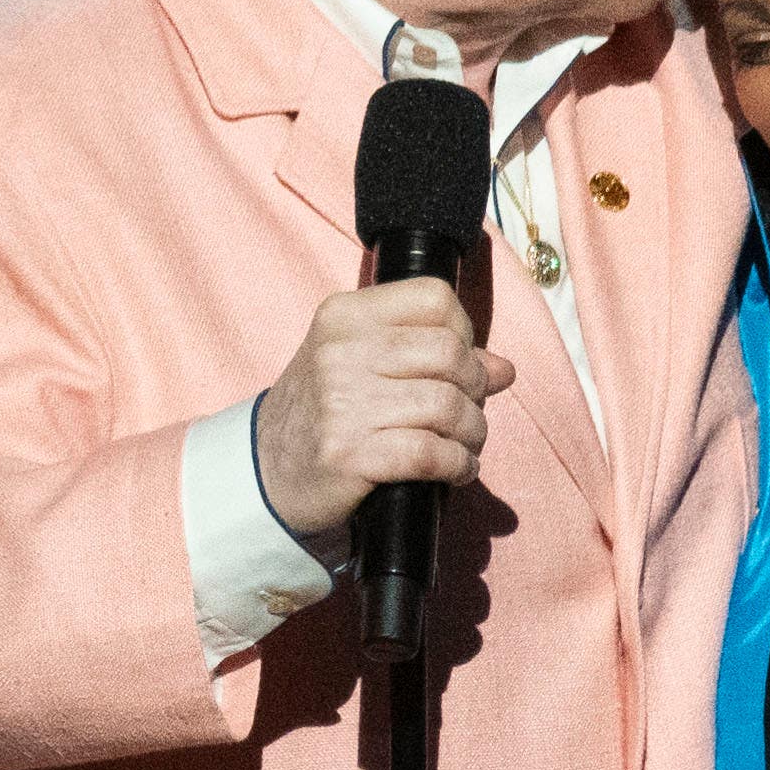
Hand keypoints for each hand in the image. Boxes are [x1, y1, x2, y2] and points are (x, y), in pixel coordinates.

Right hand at [253, 279, 517, 537]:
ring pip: (446, 405)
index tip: (457, 363)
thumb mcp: (362, 364)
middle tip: (467, 411)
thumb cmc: (324, 412)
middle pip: (449, 353)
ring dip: (471, 431)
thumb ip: (431, 355)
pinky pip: (430, 453)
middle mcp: (340, 352)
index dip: (462, 331)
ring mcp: (342, 404)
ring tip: (465, 445)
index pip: (435, 299)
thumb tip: (504, 369)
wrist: (265, 470)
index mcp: (344, 316)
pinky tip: (455, 470)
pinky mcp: (349, 455)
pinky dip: (457, 464)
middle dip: (474, 387)